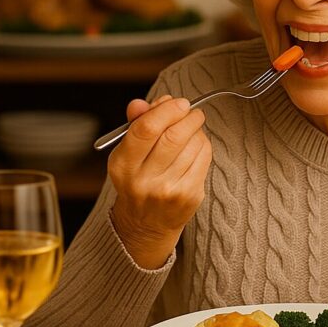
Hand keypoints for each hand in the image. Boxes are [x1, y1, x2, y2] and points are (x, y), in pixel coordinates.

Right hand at [108, 95, 211, 268]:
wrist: (146, 224)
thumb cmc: (138, 180)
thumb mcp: (127, 153)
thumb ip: (135, 124)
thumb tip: (141, 103)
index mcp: (123, 165)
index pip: (145, 129)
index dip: (166, 110)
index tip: (178, 102)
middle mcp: (144, 180)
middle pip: (174, 136)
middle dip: (188, 116)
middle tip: (191, 111)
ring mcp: (169, 190)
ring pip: (193, 145)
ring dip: (196, 130)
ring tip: (190, 129)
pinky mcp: (190, 195)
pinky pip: (204, 158)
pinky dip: (203, 145)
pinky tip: (195, 147)